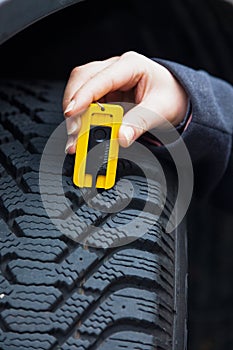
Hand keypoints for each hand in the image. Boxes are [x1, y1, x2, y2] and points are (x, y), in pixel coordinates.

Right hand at [63, 51, 187, 153]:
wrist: (175, 97)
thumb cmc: (170, 96)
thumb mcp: (160, 110)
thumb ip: (140, 123)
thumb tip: (122, 137)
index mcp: (131, 65)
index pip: (100, 78)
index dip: (83, 96)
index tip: (72, 113)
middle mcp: (115, 69)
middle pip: (82, 80)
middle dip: (74, 106)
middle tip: (75, 132)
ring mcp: (106, 81)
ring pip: (78, 91)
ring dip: (74, 115)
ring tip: (77, 137)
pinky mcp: (103, 94)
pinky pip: (85, 103)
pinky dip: (80, 118)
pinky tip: (81, 132)